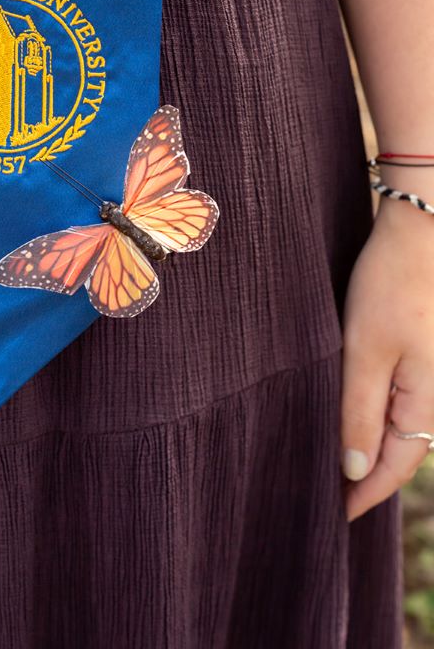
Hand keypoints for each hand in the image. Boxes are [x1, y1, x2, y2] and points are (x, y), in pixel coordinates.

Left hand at [340, 191, 433, 520]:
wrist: (420, 229)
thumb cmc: (391, 285)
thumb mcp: (365, 350)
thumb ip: (359, 413)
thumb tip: (355, 473)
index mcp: (427, 405)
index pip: (395, 471)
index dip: (363, 497)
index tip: (332, 518)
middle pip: (400, 454)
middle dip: (364, 476)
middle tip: (323, 493)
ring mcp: (430, 375)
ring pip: (399, 427)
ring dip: (368, 446)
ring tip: (329, 460)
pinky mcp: (421, 355)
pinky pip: (401, 399)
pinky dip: (375, 415)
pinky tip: (348, 414)